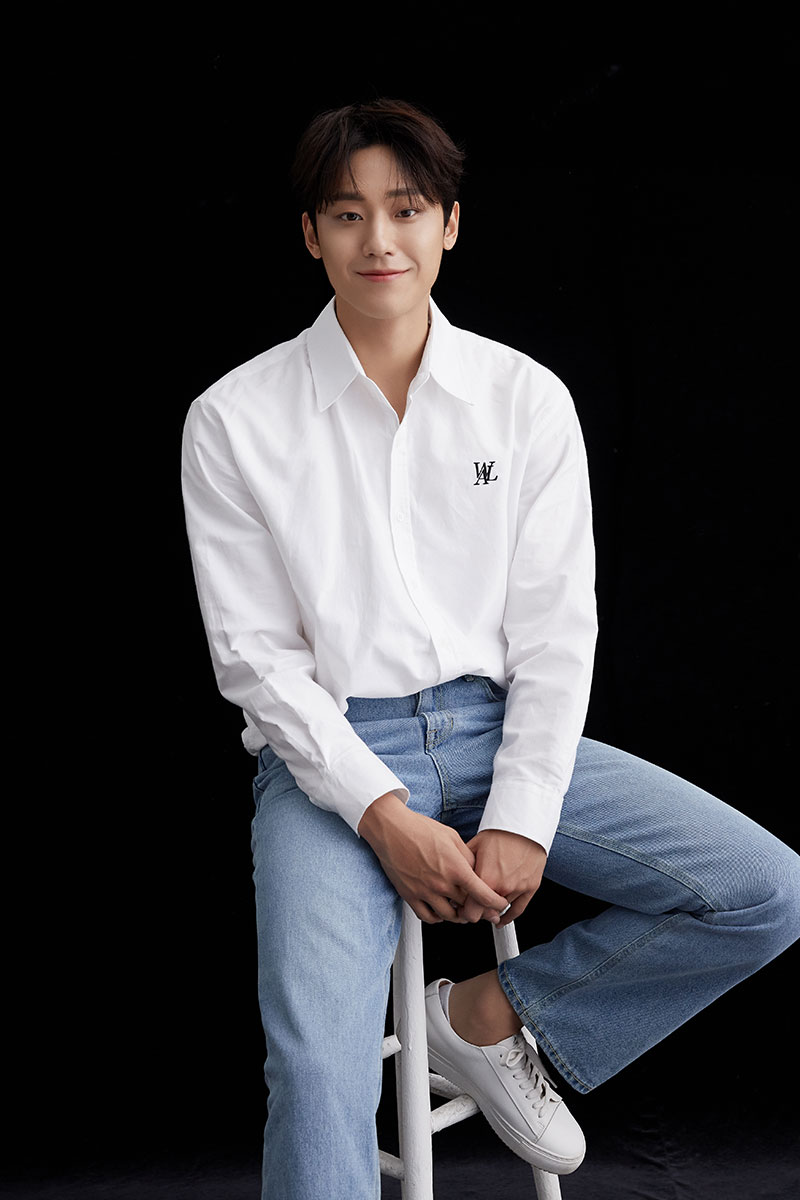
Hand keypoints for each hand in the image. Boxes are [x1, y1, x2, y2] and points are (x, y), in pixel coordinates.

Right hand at [358, 793, 509, 924]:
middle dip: (478, 909)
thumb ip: (468, 857)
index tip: (499, 905)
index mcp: (455, 867)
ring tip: (463, 909)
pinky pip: (427, 917)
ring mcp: (424, 892)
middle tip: (482, 907)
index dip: (495, 903)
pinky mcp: (409, 895)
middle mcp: (441, 883)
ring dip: (459, 916)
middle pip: (467, 907)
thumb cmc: (419, 828)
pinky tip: (441, 911)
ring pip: (449, 916)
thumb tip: (478, 871)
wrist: (391, 828)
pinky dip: (438, 918)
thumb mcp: (452, 837)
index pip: (482, 894)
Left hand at [458, 829, 546, 925]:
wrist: (524, 825)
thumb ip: (463, 867)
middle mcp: (502, 887)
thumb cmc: (500, 833)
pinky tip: (501, 919)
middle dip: (477, 910)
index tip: (461, 908)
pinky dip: (508, 917)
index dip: (463, 911)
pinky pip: (518, 910)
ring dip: (492, 908)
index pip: (470, 911)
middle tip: (472, 904)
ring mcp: (517, 889)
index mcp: (485, 878)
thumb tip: (454, 881)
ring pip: (500, 911)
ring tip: (485, 901)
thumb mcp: (474, 847)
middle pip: (485, 914)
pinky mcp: (530, 887)